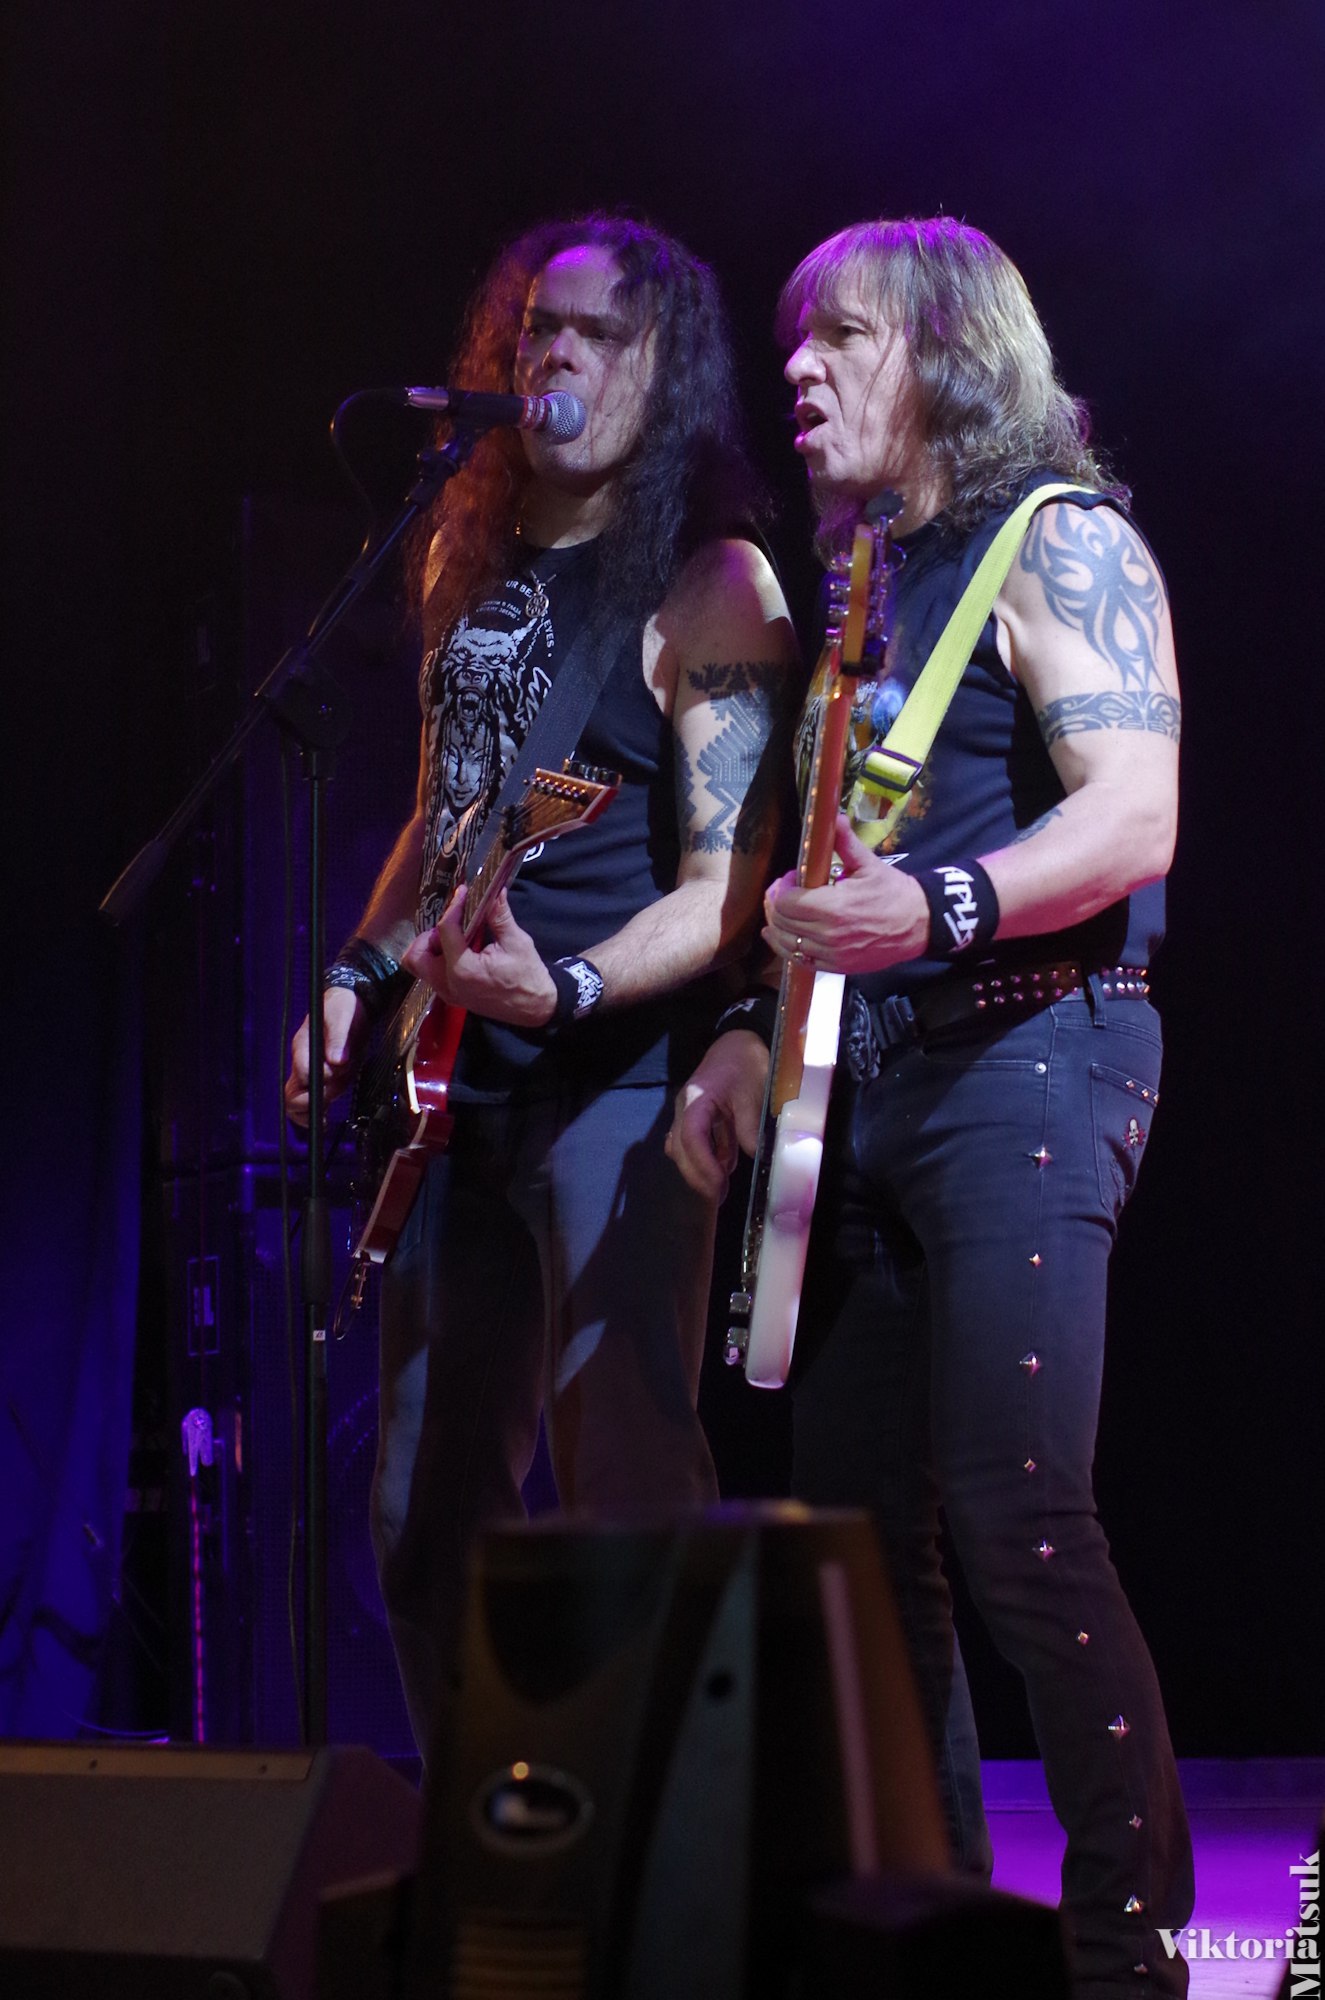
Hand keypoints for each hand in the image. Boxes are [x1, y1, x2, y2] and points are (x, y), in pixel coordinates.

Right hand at [285, 985, 366, 1126]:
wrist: (348, 1005)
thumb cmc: (343, 1008)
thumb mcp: (343, 1016)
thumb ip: (338, 1037)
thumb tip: (337, 1062)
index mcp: (303, 1045)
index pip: (303, 1073)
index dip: (321, 1079)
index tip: (337, 1073)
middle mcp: (301, 1061)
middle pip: (292, 1094)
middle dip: (313, 1101)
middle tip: (332, 1096)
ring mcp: (308, 1072)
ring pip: (295, 1103)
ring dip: (312, 1112)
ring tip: (325, 1117)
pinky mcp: (318, 1080)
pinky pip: (306, 1104)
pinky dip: (312, 1115)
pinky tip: (323, 1121)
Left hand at [401, 886, 559, 1027]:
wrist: (536, 1008)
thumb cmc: (528, 977)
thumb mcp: (517, 942)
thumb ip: (499, 916)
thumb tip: (494, 891)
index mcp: (463, 969)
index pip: (445, 930)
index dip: (453, 907)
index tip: (463, 893)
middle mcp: (448, 984)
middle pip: (416, 955)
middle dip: (429, 935)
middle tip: (452, 926)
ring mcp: (448, 993)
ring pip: (419, 966)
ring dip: (430, 948)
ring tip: (455, 939)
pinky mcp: (452, 996)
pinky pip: (431, 975)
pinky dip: (437, 960)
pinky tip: (460, 950)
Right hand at [666, 1029, 769, 1200]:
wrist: (736, 1043)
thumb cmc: (745, 1063)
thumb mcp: (754, 1093)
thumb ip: (750, 1126)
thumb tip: (752, 1156)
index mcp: (697, 1098)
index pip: (691, 1137)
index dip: (702, 1164)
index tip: (718, 1185)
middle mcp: (684, 1107)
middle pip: (679, 1148)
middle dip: (697, 1176)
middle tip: (718, 1197)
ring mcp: (685, 1113)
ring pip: (680, 1149)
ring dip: (697, 1170)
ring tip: (719, 1189)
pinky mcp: (693, 1118)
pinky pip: (689, 1144)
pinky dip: (702, 1159)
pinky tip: (722, 1169)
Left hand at [762, 813, 928, 974]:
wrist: (920, 924)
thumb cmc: (894, 892)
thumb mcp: (869, 864)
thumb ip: (845, 842)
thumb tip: (833, 816)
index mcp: (834, 907)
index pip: (786, 902)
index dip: (782, 888)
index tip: (791, 878)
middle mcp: (829, 934)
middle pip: (782, 922)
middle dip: (776, 905)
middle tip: (782, 894)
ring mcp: (833, 954)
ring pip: (787, 944)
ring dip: (778, 927)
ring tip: (780, 914)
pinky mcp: (838, 967)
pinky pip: (801, 962)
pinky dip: (788, 949)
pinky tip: (783, 938)